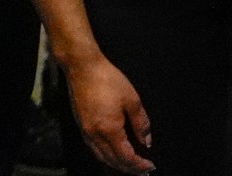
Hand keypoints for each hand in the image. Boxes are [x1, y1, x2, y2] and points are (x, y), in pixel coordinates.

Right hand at [66, 52, 155, 173]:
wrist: (82, 66)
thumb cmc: (107, 80)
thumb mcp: (133, 100)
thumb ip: (141, 124)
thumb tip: (146, 141)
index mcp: (109, 129)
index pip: (126, 157)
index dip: (140, 165)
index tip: (150, 166)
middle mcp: (94, 133)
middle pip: (113, 160)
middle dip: (129, 169)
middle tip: (143, 171)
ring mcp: (85, 130)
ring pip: (101, 156)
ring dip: (116, 164)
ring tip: (129, 167)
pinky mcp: (81, 124)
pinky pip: (93, 148)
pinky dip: (104, 156)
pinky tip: (111, 154)